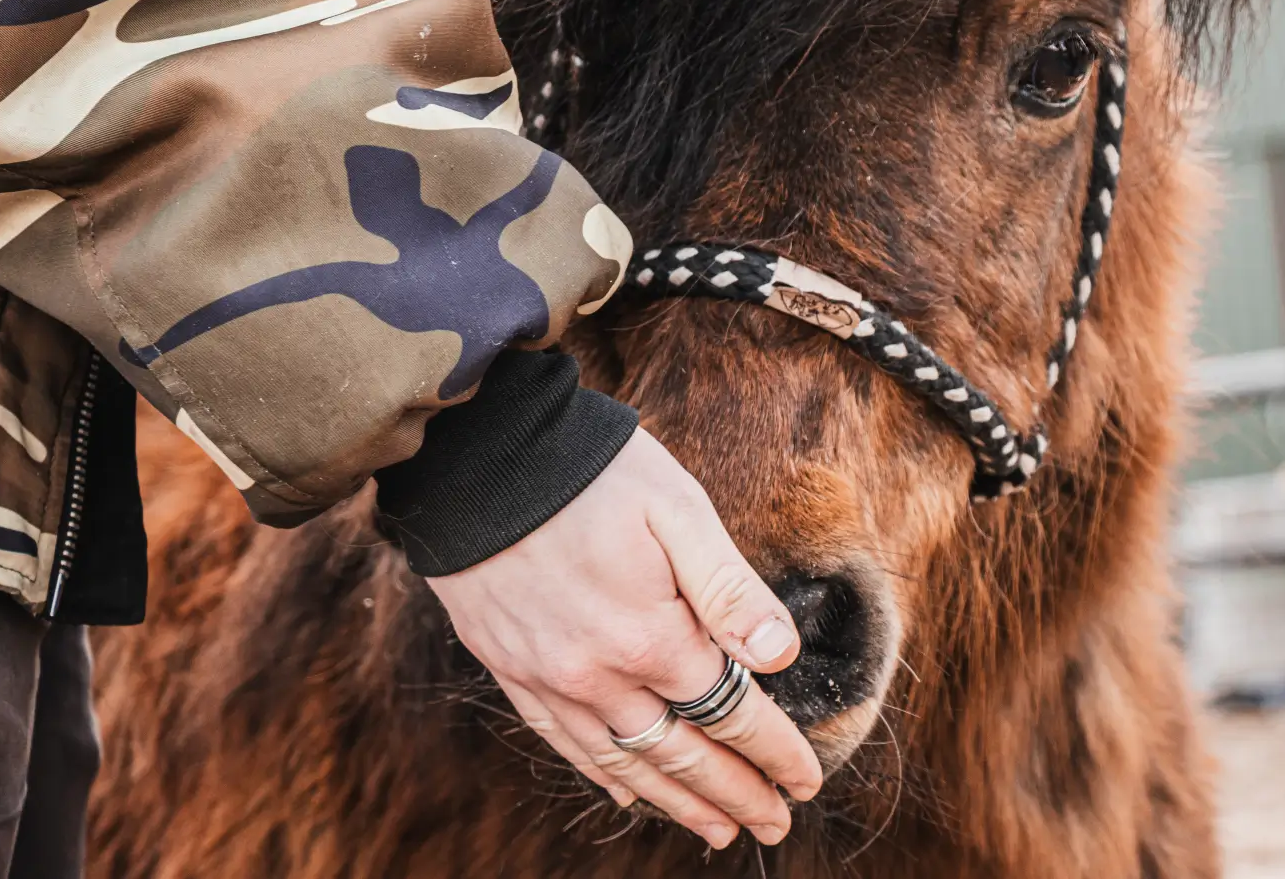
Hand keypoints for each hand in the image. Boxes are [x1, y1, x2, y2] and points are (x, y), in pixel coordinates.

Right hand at [426, 428, 823, 848]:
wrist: (477, 454)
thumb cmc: (592, 470)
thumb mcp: (678, 509)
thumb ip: (729, 588)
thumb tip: (780, 655)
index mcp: (651, 636)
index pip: (731, 715)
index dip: (776, 753)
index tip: (807, 782)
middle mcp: (599, 675)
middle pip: (684, 755)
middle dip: (737, 795)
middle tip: (775, 825)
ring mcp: (550, 679)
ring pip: (625, 764)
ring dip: (677, 802)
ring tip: (718, 830)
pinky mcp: (511, 669)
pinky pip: (564, 743)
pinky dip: (603, 777)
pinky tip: (627, 793)